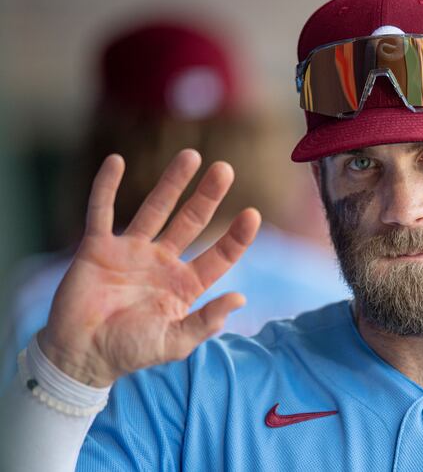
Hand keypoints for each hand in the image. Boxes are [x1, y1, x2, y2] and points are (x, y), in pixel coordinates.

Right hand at [38, 149, 260, 386]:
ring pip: (155, 208)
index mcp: (185, 284)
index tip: (253, 214)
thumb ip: (205, 321)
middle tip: (226, 170)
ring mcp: (131, 251)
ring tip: (191, 156)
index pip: (219, 255)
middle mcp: (163, 261)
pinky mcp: (98, 247)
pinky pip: (101, 211)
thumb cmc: (129, 352)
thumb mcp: (173, 342)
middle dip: (208, 196)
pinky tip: (116, 161)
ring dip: (172, 182)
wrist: (80, 357)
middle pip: (192, 221)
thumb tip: (240, 297)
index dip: (237, 236)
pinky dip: (107, 186)